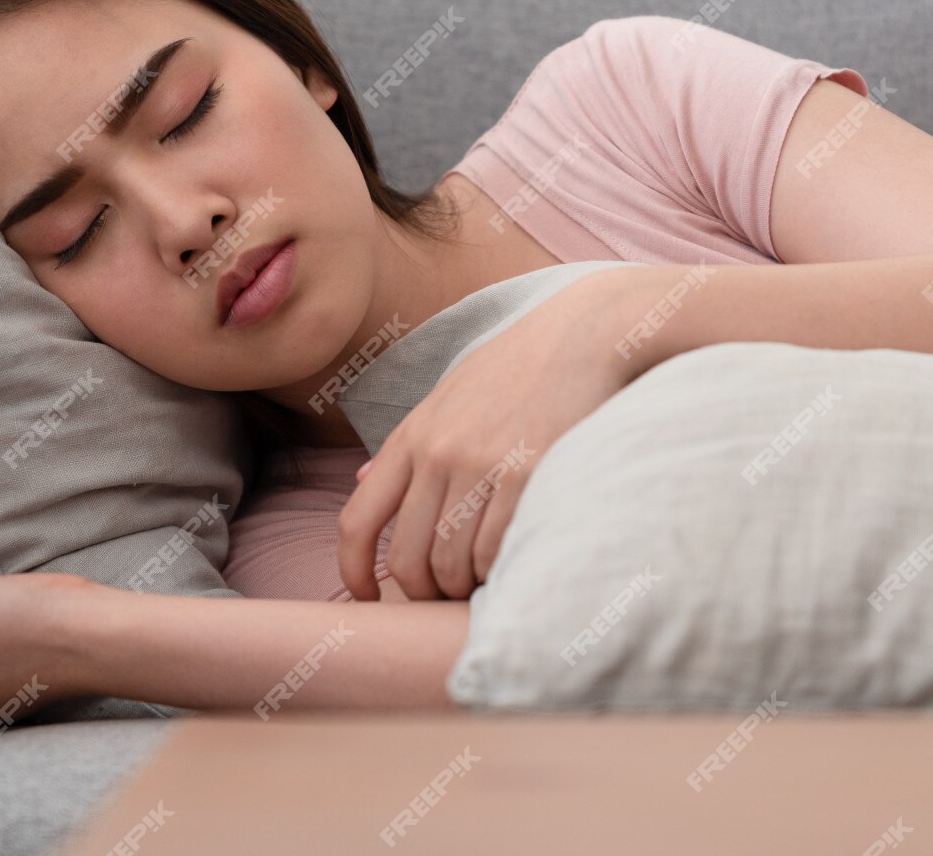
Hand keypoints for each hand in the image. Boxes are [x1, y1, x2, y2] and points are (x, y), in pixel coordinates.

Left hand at [337, 273, 637, 600]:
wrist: (580, 336)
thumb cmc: (516, 368)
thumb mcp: (447, 394)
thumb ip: (406, 442)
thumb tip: (362, 478)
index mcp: (412, 436)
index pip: (357, 519)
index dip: (352, 571)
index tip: (365, 597)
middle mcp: (439, 453)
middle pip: (405, 556)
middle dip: (419, 590)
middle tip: (440, 594)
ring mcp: (482, 465)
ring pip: (452, 562)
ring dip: (462, 585)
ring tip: (478, 580)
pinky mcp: (527, 474)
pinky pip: (496, 550)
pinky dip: (496, 571)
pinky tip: (507, 563)